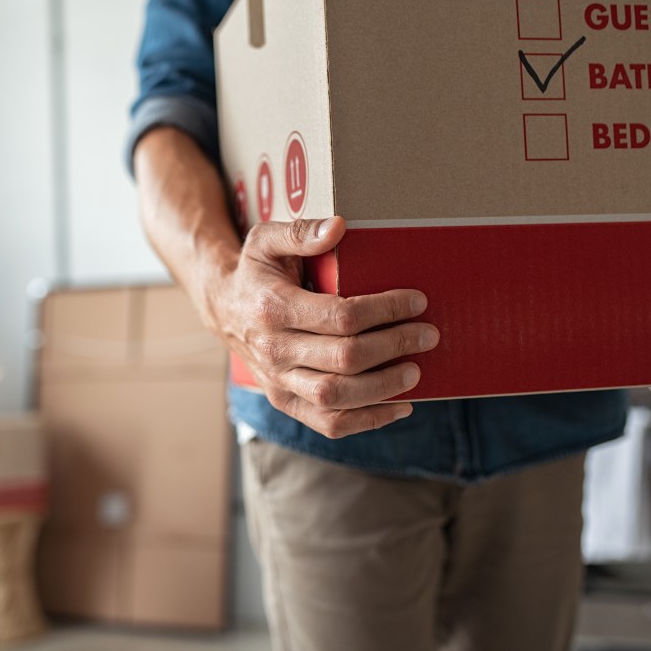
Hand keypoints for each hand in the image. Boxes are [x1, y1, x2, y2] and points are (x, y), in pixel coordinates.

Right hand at [208, 216, 439, 437]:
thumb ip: (300, 231)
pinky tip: (398, 406)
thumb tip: (338, 227)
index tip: (416, 302)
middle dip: (394, 346)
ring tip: (415, 371)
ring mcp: (278, 381)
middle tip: (427, 335)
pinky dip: (368, 420)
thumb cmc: (254, 272)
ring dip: (384, 387)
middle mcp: (274, 350)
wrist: (223, 309)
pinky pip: (328, 423)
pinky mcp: (284, 401)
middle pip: (345, 358)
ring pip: (337, 396)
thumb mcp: (266, 240)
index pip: (340, 316)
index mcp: (273, 308)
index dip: (385, 310)